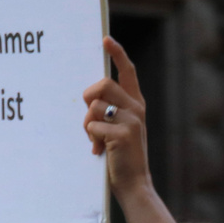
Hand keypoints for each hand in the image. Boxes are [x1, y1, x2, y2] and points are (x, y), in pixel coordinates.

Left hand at [83, 37, 152, 202]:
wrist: (134, 183)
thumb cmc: (119, 154)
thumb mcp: (117, 127)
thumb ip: (108, 110)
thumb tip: (89, 97)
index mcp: (136, 104)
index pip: (128, 72)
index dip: (117, 54)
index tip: (105, 39)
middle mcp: (137, 108)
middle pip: (103, 84)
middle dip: (88, 98)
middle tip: (90, 117)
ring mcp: (132, 120)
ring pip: (94, 106)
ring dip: (87, 124)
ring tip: (96, 140)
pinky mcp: (123, 134)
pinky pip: (92, 125)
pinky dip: (90, 138)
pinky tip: (99, 150)